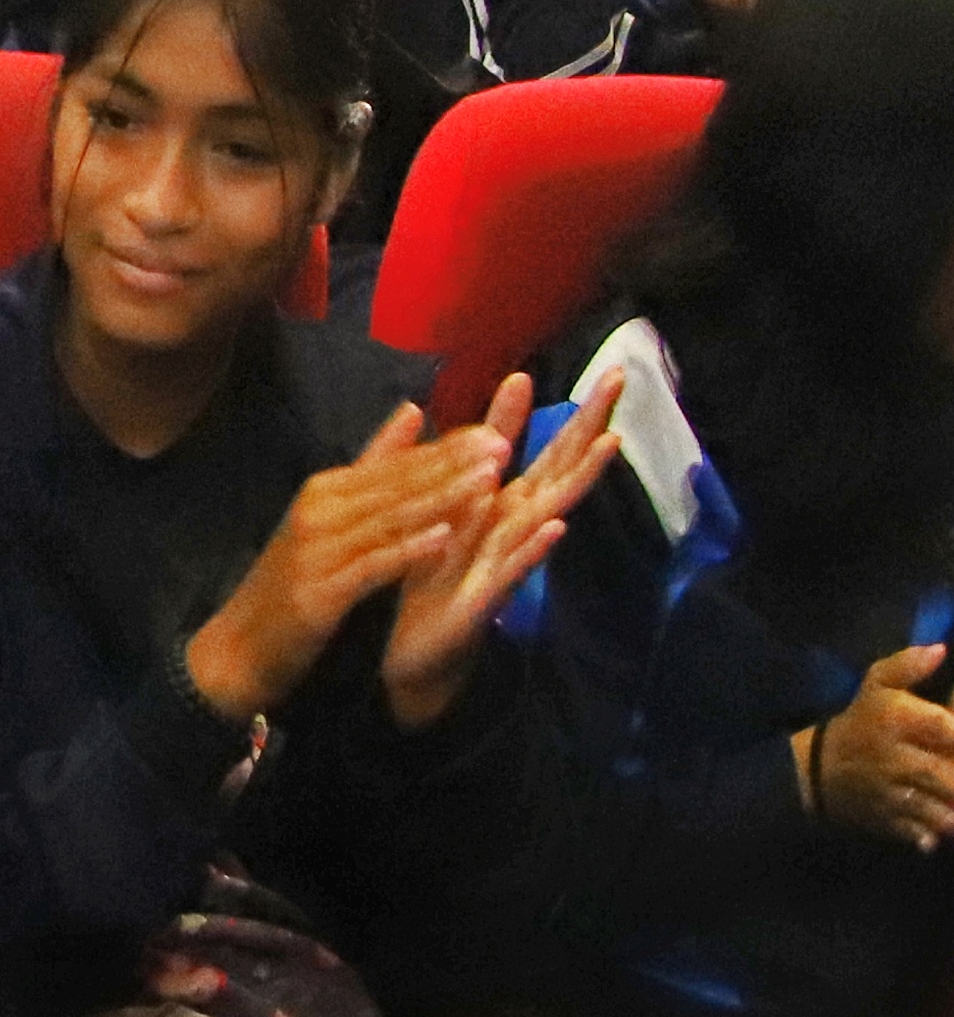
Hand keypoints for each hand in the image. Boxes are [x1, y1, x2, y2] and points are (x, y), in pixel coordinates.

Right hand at [184, 399, 512, 725]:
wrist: (241, 645)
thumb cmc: (294, 582)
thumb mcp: (329, 520)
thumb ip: (372, 469)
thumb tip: (412, 411)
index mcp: (325, 491)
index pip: (394, 464)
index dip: (445, 449)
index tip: (494, 434)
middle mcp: (319, 510)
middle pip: (396, 484)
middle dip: (451, 465)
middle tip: (501, 445)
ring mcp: (318, 548)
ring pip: (390, 519)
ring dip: (440, 499)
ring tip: (486, 483)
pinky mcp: (321, 589)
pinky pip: (372, 565)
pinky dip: (407, 551)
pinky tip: (442, 541)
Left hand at [379, 370, 620, 726]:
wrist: (399, 650)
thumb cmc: (418, 582)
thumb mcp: (424, 515)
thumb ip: (435, 468)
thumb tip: (441, 415)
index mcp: (489, 505)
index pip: (521, 449)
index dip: (533, 411)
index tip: (549, 366)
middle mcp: (507, 527)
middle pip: (554, 469)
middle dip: (585, 426)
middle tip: (618, 381)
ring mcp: (504, 560)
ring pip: (547, 512)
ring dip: (578, 479)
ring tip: (608, 444)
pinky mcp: (488, 597)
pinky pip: (517, 569)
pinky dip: (536, 547)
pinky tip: (556, 525)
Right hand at [803, 645, 953, 849]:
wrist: (817, 769)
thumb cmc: (859, 722)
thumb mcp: (875, 685)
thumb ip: (907, 665)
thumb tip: (941, 650)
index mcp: (896, 719)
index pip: (948, 727)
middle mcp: (896, 756)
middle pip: (948, 774)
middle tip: (953, 769)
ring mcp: (891, 792)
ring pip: (940, 808)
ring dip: (951, 809)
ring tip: (952, 801)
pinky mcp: (888, 820)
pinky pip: (920, 832)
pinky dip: (931, 834)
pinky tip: (936, 831)